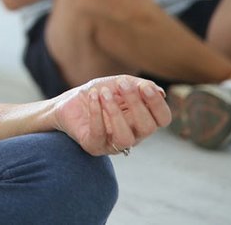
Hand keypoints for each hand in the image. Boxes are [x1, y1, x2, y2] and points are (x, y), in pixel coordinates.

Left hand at [53, 75, 170, 155]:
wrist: (67, 104)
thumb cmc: (97, 94)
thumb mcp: (117, 84)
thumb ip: (136, 86)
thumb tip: (160, 92)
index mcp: (143, 120)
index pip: (163, 119)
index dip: (157, 103)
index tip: (144, 86)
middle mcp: (133, 135)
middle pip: (148, 127)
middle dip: (136, 104)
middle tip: (122, 84)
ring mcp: (114, 144)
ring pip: (126, 137)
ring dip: (115, 112)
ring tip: (104, 93)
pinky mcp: (94, 146)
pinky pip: (99, 134)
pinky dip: (96, 113)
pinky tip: (93, 96)